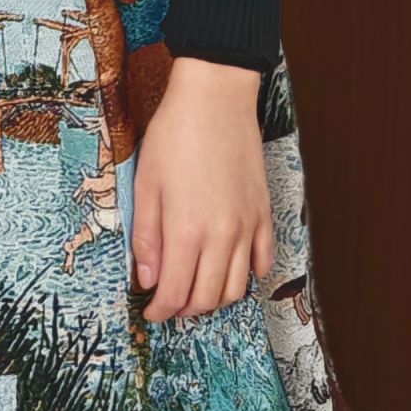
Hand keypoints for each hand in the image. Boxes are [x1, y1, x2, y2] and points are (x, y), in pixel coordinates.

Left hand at [129, 56, 275, 322]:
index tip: (150, 312)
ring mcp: (248, 227)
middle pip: (208, 298)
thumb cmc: (174, 135)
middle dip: (185, 309)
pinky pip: (264, 262)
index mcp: (186, 231)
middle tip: (169, 303)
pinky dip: (249, 276)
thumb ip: (146, 236)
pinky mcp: (264, 214)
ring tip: (197, 291)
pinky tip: (232, 270)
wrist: (216, 99)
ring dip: (216, 299)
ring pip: (238, 288)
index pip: (175, 293)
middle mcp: (222, 237)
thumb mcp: (145, 183)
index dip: (160, 310)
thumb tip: (147, 279)